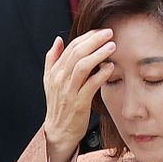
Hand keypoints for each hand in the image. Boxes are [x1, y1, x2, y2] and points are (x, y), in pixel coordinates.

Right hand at [43, 29, 115, 161]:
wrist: (59, 130)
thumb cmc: (59, 104)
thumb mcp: (50, 80)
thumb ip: (53, 59)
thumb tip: (58, 39)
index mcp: (54, 71)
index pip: (71, 47)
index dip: (87, 37)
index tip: (100, 31)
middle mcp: (60, 79)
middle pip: (77, 52)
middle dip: (94, 40)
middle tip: (109, 33)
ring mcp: (69, 90)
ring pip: (83, 65)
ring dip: (99, 54)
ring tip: (112, 46)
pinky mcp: (79, 103)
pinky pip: (91, 84)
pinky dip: (101, 74)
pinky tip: (110, 67)